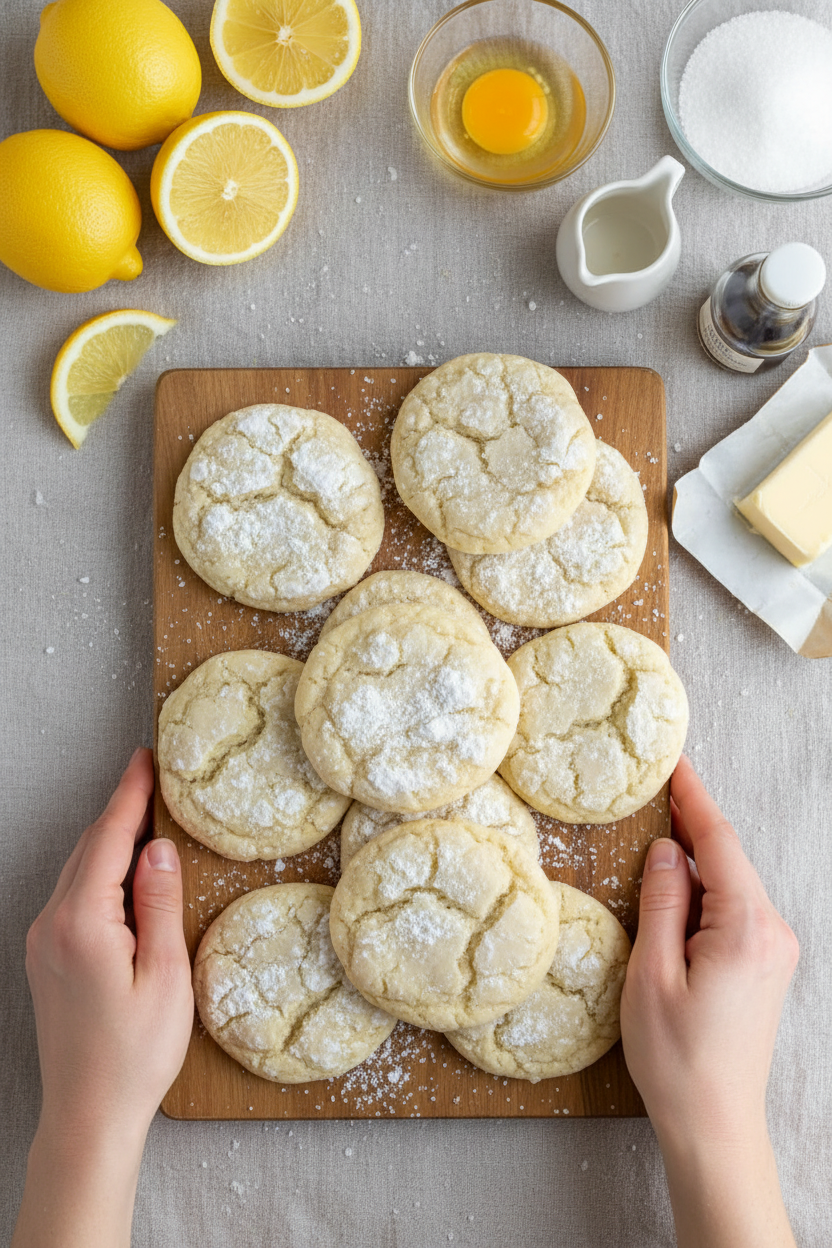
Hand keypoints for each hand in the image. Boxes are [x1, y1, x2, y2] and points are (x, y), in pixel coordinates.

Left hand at [13, 748, 192, 1247]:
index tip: (146, 760)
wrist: (88, 1115)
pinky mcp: (45, 959)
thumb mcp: (166, 976)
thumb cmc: (134, 1055)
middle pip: (89, 849)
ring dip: (109, 841)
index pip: (108, 839)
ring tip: (144, 817)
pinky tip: (122, 872)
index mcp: (83, 923)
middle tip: (152, 779)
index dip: (130, 795)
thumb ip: (159, 905)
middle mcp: (52, 925)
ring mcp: (42, 942)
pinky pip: (71, 896)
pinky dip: (98, 872)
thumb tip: (158, 848)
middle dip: (120, 811)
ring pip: (78, 871)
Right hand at [620, 755, 797, 1247]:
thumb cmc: (677, 1058)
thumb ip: (662, 902)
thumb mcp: (651, 974)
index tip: (676, 763)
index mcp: (746, 928)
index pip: (718, 842)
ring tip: (653, 846)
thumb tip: (666, 850)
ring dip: (695, 863)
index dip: (694, 798)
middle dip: (691, 826)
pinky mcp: (766, 967)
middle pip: (728, 860)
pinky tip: (674, 895)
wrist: (715, 1124)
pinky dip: (704, 894)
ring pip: (731, 885)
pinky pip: (734, 911)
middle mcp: (772, 932)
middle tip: (655, 793)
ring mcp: (775, 951)